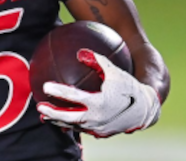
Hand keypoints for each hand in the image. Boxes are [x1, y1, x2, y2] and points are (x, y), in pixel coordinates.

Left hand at [37, 49, 160, 137]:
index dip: (59, 91)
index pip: (74, 97)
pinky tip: (62, 121)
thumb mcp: (115, 71)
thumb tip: (80, 52)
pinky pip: (82, 129)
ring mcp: (98, 128)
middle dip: (53, 113)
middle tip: (39, 106)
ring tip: (45, 116)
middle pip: (69, 117)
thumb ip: (97, 61)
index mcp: (99, 103)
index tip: (45, 86)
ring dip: (59, 121)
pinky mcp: (100, 133)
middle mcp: (97, 118)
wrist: (146, 109)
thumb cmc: (129, 87)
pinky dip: (71, 125)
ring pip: (74, 125)